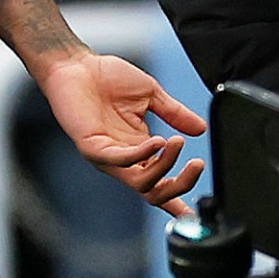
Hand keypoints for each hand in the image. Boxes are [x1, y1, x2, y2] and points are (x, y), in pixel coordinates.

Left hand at [41, 50, 206, 212]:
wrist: (76, 64)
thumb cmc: (107, 78)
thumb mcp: (152, 95)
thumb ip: (176, 114)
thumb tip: (201, 129)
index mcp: (138, 150)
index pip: (159, 183)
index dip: (176, 200)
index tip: (193, 213)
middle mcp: (124, 159)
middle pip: (153, 193)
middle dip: (180, 185)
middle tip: (196, 164)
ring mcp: (107, 156)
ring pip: (140, 183)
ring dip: (165, 166)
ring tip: (177, 143)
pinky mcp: (92, 147)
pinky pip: (120, 161)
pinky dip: (142, 155)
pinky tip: (157, 141)